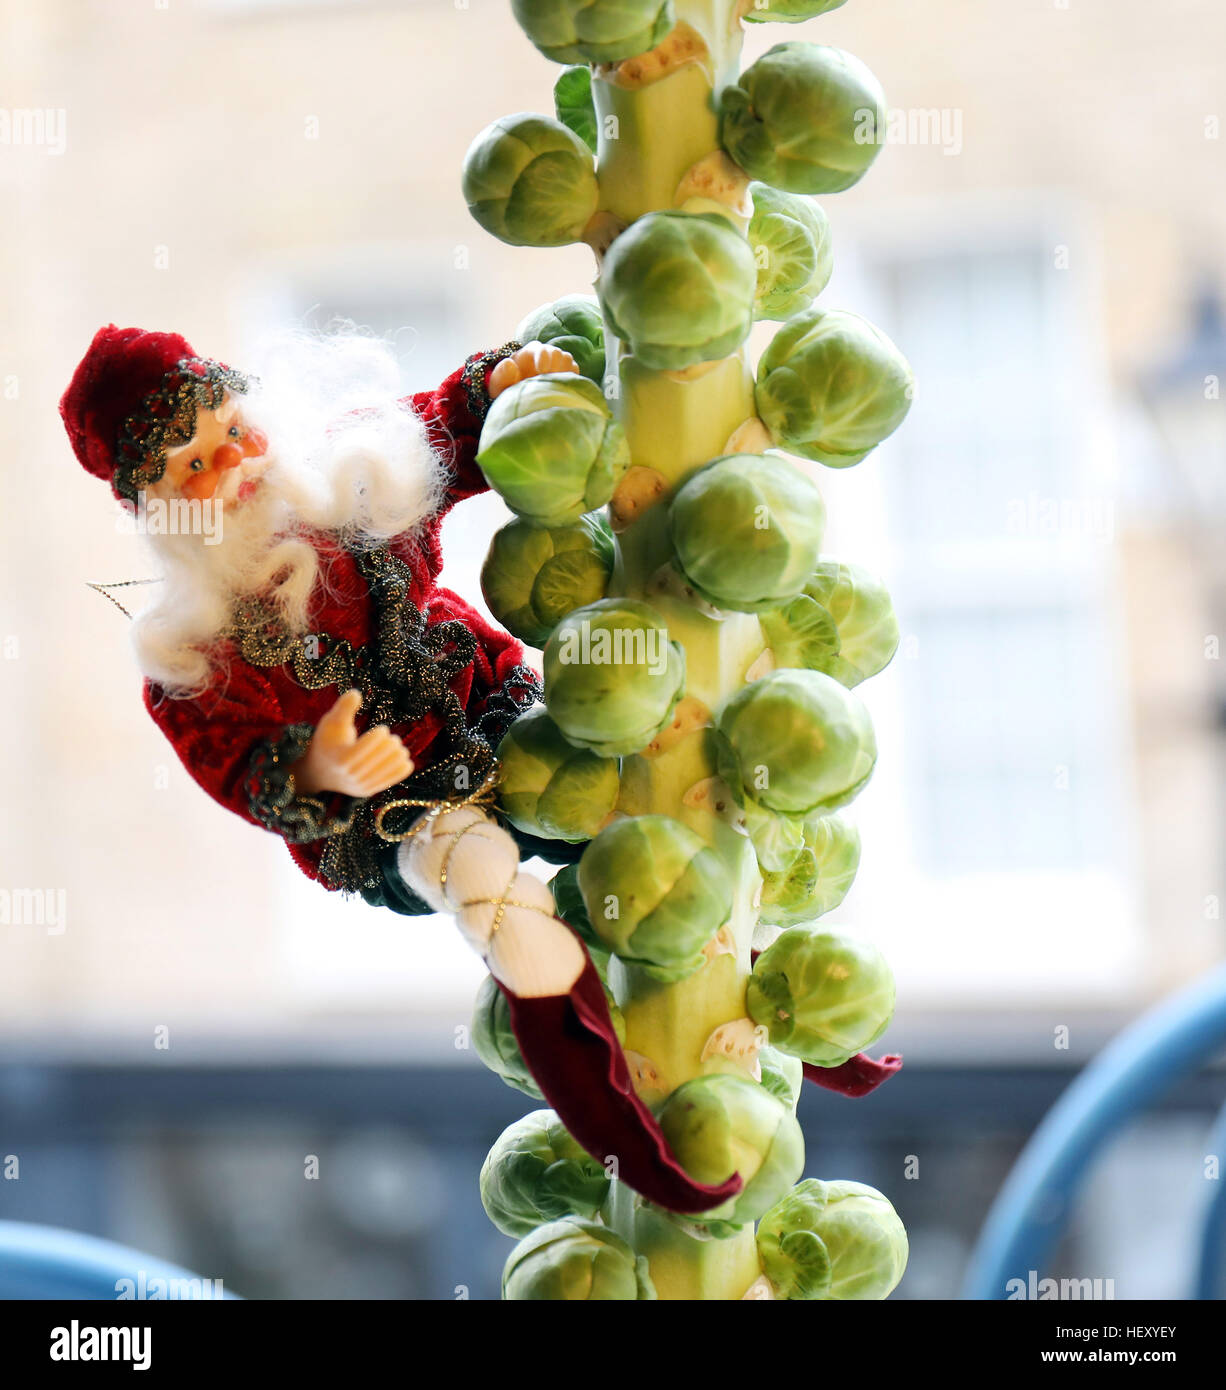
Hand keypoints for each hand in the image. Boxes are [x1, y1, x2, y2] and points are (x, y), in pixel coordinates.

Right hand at [290, 689, 413, 798]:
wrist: (320, 772)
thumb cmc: (328, 741)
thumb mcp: (331, 722)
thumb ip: (344, 707)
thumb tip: (357, 692)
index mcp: (341, 759)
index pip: (367, 747)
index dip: (379, 735)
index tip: (382, 729)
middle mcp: (350, 776)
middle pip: (380, 757)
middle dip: (390, 743)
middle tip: (390, 737)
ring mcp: (360, 786)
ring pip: (388, 769)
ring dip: (398, 754)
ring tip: (396, 745)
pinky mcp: (368, 791)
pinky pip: (391, 780)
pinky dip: (401, 769)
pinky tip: (404, 758)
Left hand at [488, 341, 579, 399]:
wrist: (519, 399)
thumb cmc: (508, 390)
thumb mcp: (499, 385)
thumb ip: (501, 376)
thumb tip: (509, 364)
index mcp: (529, 354)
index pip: (540, 349)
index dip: (543, 357)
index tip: (542, 369)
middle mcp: (546, 356)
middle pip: (557, 353)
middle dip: (557, 364)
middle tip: (552, 377)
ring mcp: (558, 365)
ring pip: (568, 361)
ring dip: (566, 371)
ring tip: (559, 385)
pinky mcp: (567, 376)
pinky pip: (575, 374)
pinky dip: (573, 380)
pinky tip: (566, 390)